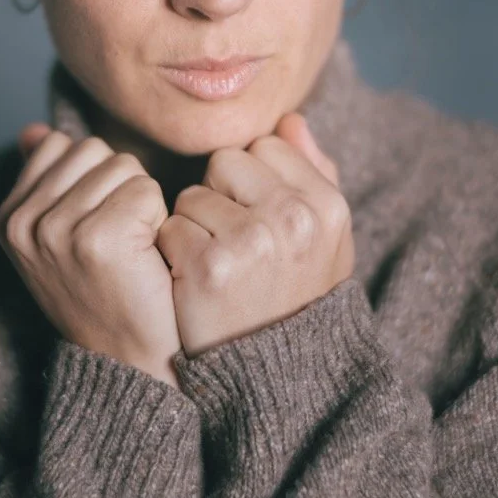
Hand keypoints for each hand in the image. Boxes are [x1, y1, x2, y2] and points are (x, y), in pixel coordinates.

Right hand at [0, 124, 182, 387]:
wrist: (135, 363)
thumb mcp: (62, 237)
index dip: (96, 179)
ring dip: (144, 204)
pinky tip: (147, 259)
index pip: (62, 145)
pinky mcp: (97, 239)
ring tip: (134, 252)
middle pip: (94, 150)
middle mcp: (24, 223)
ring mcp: (56, 231)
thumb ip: (48, 180)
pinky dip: (160, 220)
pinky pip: (147, 191)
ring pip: (124, 166)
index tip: (97, 230)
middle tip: (122, 243)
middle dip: (121, 187)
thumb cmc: (110, 295)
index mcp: (9, 218)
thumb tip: (34, 131)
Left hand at [156, 113, 354, 355]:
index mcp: (328, 205)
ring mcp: (252, 241)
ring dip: (193, 228)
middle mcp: (294, 218)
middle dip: (219, 196)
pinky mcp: (209, 266)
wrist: (276, 378)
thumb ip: (313, 175)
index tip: (258, 221)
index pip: (266, 145)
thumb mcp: (325, 240)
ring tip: (217, 268)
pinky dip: (173, 255)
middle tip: (233, 246)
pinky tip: (195, 285)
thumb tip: (290, 119)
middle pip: (224, 162)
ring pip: (191, 195)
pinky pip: (169, 227)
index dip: (251, 182)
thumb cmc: (296, 298)